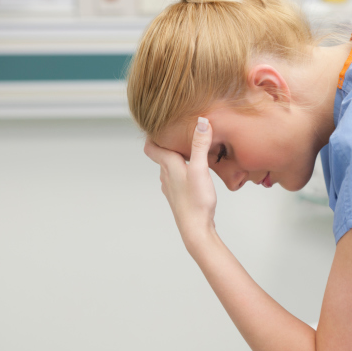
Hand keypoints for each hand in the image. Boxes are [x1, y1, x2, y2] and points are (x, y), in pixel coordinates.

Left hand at [144, 117, 217, 248]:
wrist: (196, 229)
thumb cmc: (196, 201)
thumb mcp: (200, 169)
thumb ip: (199, 145)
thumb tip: (201, 121)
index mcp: (168, 165)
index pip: (150, 147)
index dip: (152, 135)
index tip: (159, 125)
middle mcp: (166, 175)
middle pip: (161, 155)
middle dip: (168, 143)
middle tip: (180, 132)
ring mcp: (171, 187)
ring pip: (169, 167)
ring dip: (177, 157)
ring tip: (190, 149)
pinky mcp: (179, 196)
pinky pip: (177, 177)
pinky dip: (183, 170)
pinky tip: (195, 172)